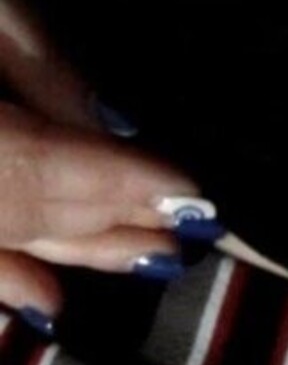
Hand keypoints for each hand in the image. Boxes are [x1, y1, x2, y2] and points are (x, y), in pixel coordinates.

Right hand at [0, 0, 199, 325]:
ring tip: (142, 258)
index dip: (111, 184)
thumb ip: (42, 68)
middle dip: (99, 224)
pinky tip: (44, 297)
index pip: (27, 168)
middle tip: (187, 231)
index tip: (192, 191)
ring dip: (61, 251)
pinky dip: (1, 272)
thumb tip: (119, 130)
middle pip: (7, 210)